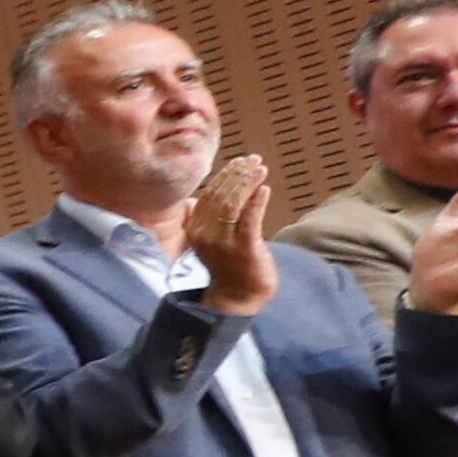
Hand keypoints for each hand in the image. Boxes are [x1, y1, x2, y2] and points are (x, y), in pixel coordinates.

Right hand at [190, 153, 279, 313]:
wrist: (237, 297)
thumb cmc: (228, 266)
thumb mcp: (208, 241)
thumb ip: (202, 220)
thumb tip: (194, 200)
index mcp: (195, 229)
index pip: (209, 194)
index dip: (225, 175)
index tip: (240, 161)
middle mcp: (206, 233)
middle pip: (220, 195)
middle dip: (238, 174)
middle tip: (254, 159)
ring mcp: (224, 241)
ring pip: (233, 204)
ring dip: (247, 183)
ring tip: (260, 168)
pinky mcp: (244, 248)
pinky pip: (249, 221)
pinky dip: (256, 202)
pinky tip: (264, 189)